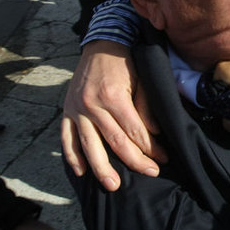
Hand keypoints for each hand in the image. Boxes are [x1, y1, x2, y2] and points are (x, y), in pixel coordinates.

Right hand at [61, 40, 166, 191]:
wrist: (101, 44)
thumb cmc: (125, 63)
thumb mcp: (142, 79)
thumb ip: (146, 107)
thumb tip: (154, 134)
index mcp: (113, 97)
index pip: (134, 131)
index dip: (150, 148)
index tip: (162, 159)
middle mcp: (92, 105)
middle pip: (115, 141)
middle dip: (135, 161)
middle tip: (150, 173)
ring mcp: (76, 109)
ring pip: (88, 145)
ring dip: (101, 168)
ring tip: (113, 186)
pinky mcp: (66, 110)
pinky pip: (66, 138)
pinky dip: (72, 157)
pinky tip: (81, 172)